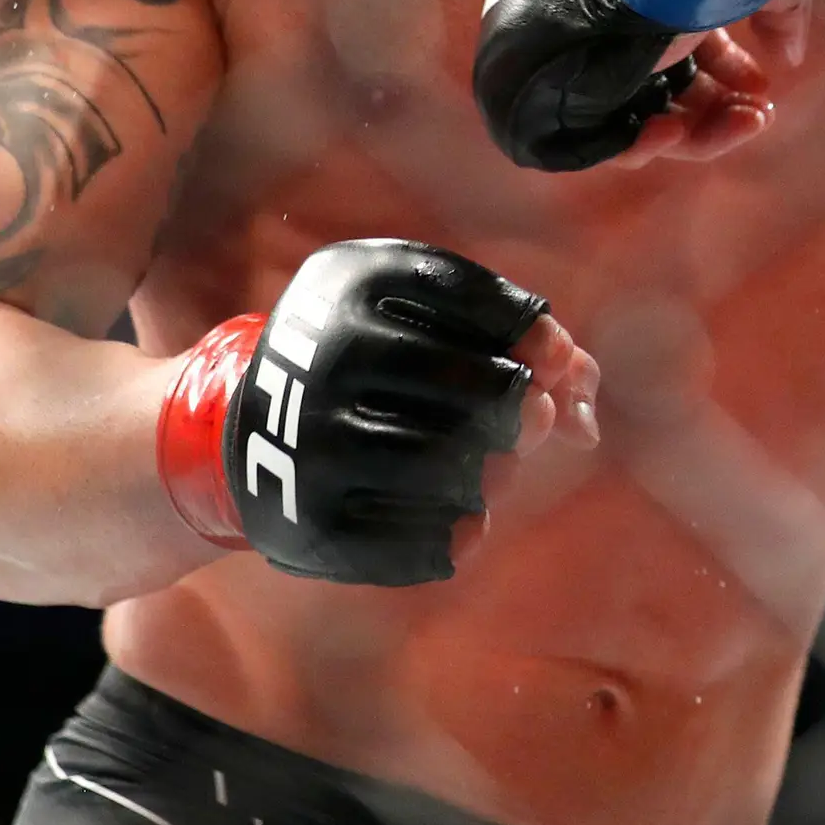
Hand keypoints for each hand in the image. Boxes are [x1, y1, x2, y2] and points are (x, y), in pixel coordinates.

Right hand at [155, 238, 599, 587]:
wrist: (241, 431)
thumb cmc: (365, 358)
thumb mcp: (412, 315)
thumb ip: (505, 331)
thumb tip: (583, 380)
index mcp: (351, 284)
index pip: (463, 296)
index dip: (526, 328)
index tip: (556, 358)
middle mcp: (324, 357)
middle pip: (461, 386)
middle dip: (514, 406)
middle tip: (531, 421)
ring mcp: (310, 443)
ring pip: (440, 463)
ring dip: (492, 472)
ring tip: (498, 471)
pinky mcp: (305, 521)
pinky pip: (405, 540)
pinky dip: (454, 535)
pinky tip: (470, 523)